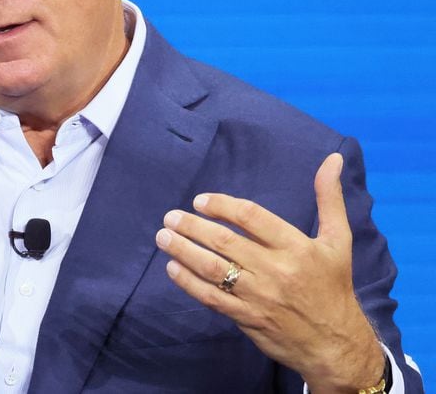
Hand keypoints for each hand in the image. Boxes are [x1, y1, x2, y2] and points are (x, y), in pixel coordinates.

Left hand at [154, 153, 384, 392]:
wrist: (334, 343)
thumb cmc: (333, 286)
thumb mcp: (338, 241)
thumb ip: (330, 199)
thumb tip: (332, 158)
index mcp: (297, 248)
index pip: (252, 218)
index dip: (222, 206)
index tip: (200, 201)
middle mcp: (276, 270)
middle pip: (225, 242)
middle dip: (192, 227)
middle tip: (170, 217)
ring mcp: (259, 296)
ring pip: (212, 269)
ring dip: (183, 251)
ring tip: (163, 237)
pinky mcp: (246, 317)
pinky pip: (211, 297)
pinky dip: (188, 282)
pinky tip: (172, 268)